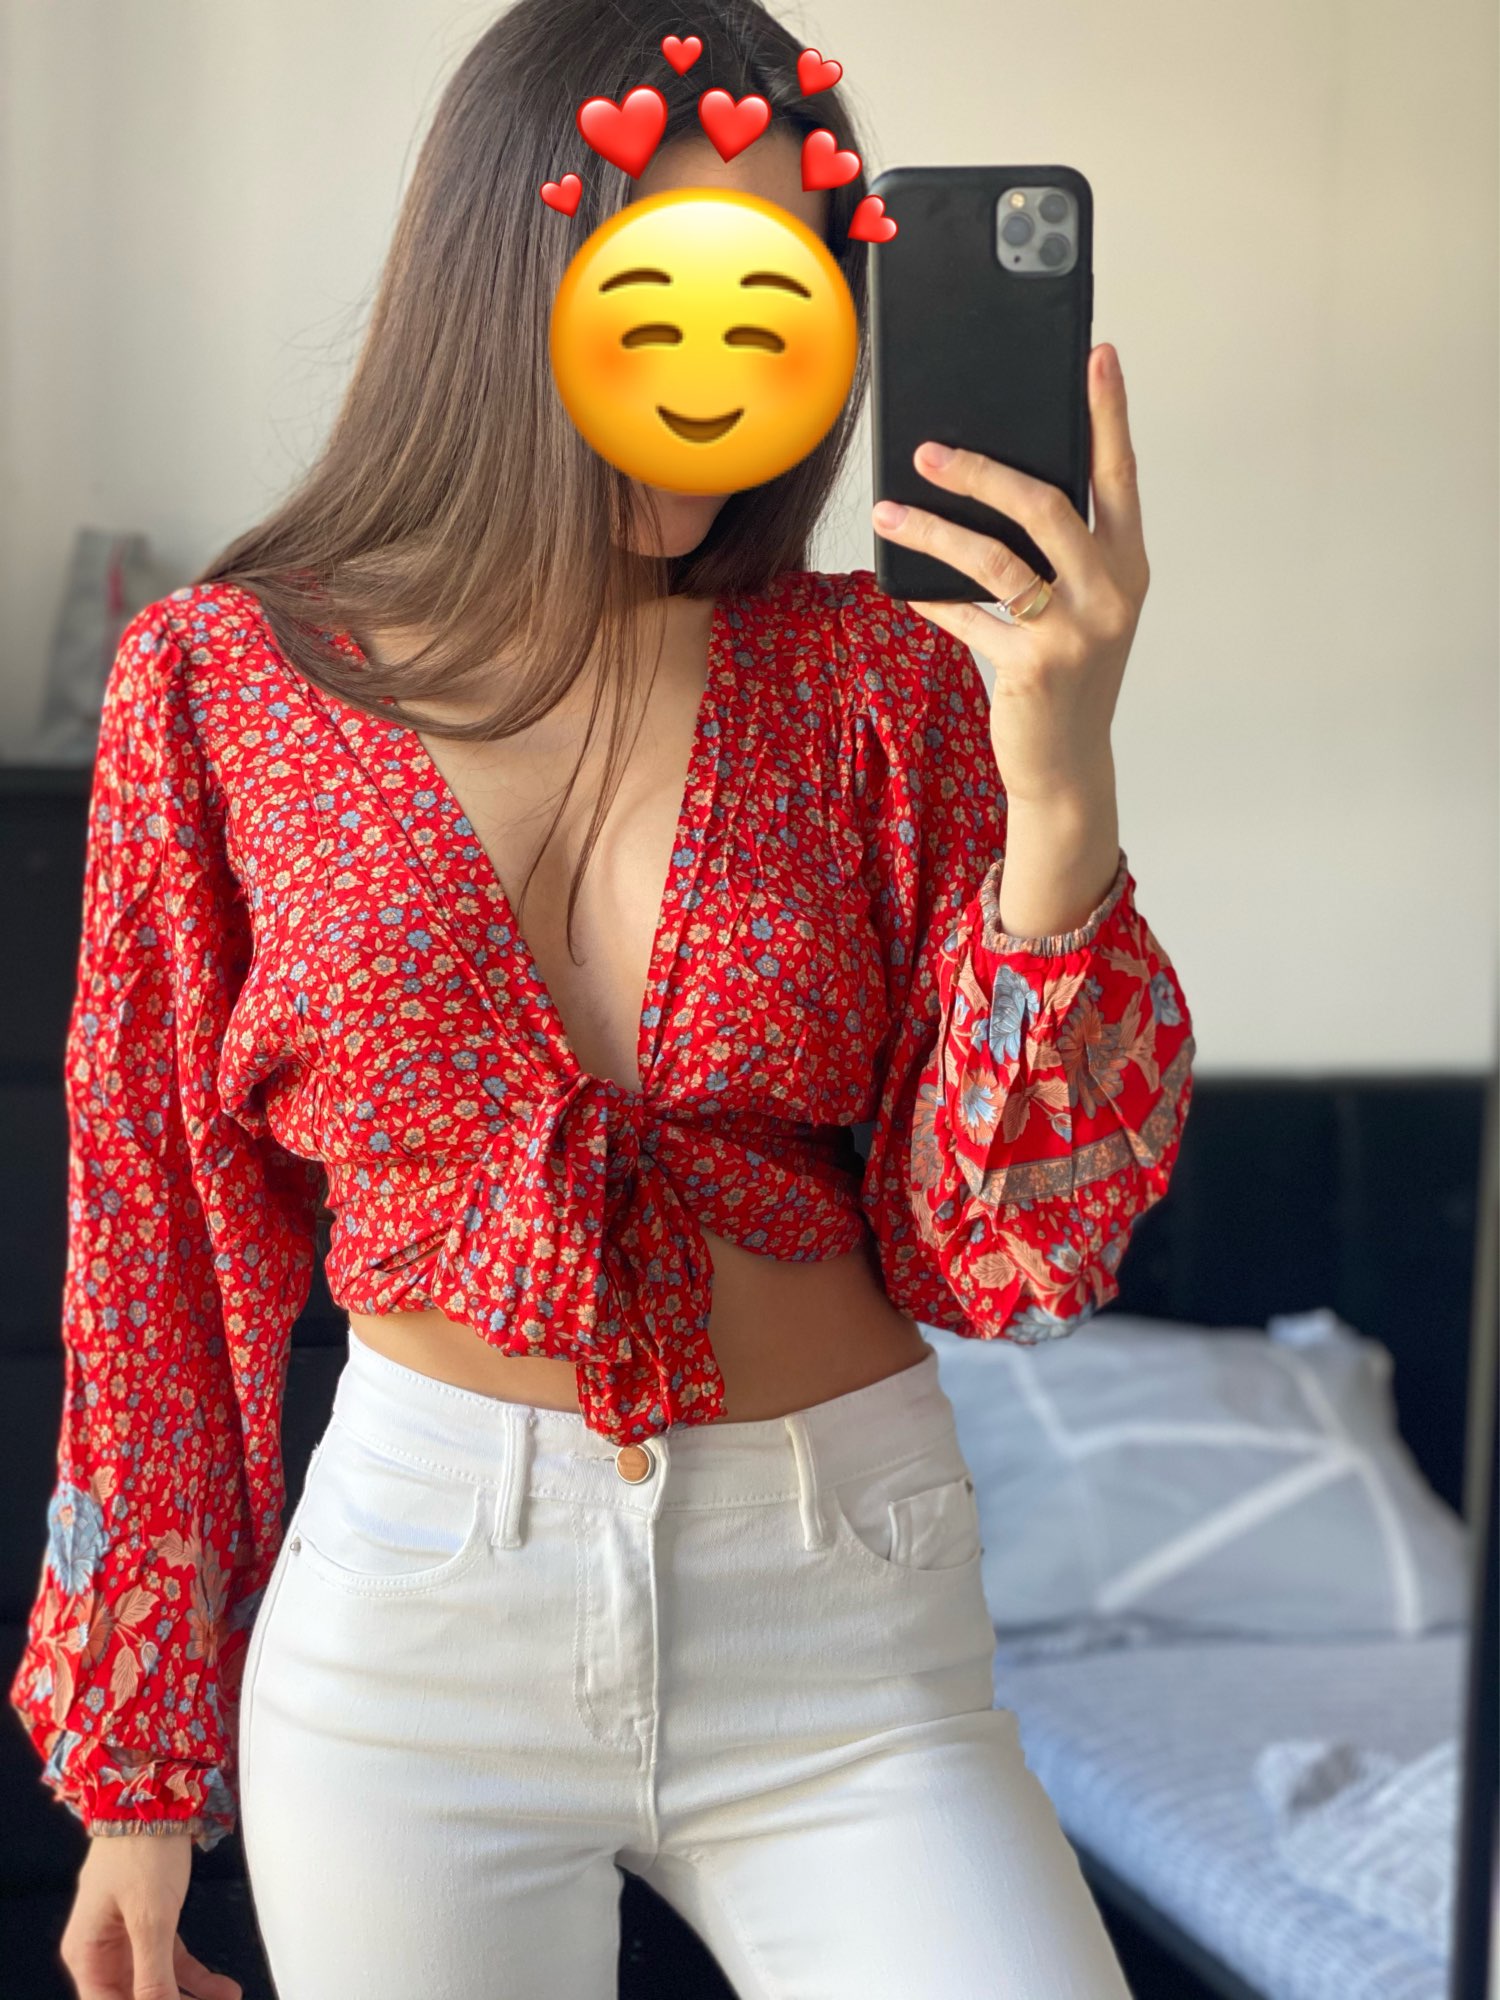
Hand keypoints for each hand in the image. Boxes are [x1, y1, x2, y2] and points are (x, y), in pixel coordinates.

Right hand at [61, 1830, 241, 1999]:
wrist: (156, 1793)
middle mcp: (101, 1950)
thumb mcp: (149, 1917)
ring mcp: (126, 1937)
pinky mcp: (151, 1922)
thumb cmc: (141, 1848)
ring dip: (189, 1999)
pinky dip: (196, 1978)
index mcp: (86, 1953)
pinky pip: (172, 1961)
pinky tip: (222, 1989)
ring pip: (157, 1984)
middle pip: (132, 1997)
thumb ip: (152, 1973)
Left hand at [871, 342, 1148, 806]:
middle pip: (1048, 506)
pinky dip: (933, 599)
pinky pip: (969, 617)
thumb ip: (1053, 555)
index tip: (1097, 356)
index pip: (1119, 474)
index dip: (1109, 413)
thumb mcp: (1075, 610)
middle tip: (928, 449)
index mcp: (1128, 566)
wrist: (1065, 766)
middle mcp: (1111, 594)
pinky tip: (904, 584)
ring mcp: (1075, 633)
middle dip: (984, 471)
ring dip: (937, 530)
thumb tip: (988, 485)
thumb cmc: (1065, 676)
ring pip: (998, 559)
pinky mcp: (1032, 668)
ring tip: (892, 510)